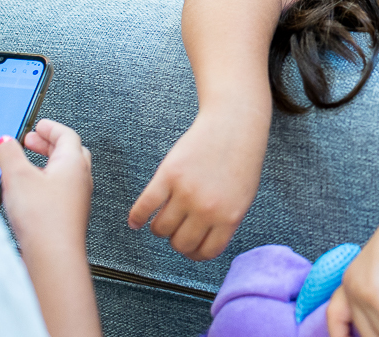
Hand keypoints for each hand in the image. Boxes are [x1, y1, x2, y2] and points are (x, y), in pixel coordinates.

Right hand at [0, 119, 93, 255]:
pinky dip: (48, 181)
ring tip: (28, 165)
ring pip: (66, 172)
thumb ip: (9, 154)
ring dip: (48, 163)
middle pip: (69, 152)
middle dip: (49, 144)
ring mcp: (78, 197)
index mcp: (74, 163)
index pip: (66, 135)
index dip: (50, 128)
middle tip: (32, 141)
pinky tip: (32, 192)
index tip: (39, 125)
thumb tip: (6, 141)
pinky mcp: (70, 214)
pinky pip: (62, 189)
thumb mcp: (17, 177)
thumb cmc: (43, 218)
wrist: (53, 254)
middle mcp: (81, 178)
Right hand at [128, 111, 262, 260]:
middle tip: (177, 230)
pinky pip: (144, 206)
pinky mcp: (168, 175)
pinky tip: (135, 221)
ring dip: (159, 228)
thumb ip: (225, 222)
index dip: (195, 253)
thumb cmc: (240, 160)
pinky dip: (136, 217)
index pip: (205, 252)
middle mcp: (207, 209)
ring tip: (163, 218)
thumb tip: (202, 247)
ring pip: (160, 228)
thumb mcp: (243, 198)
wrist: (234, 125)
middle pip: (180, 244)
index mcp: (229, 217)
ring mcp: (186, 192)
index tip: (189, 248)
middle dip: (177, 241)